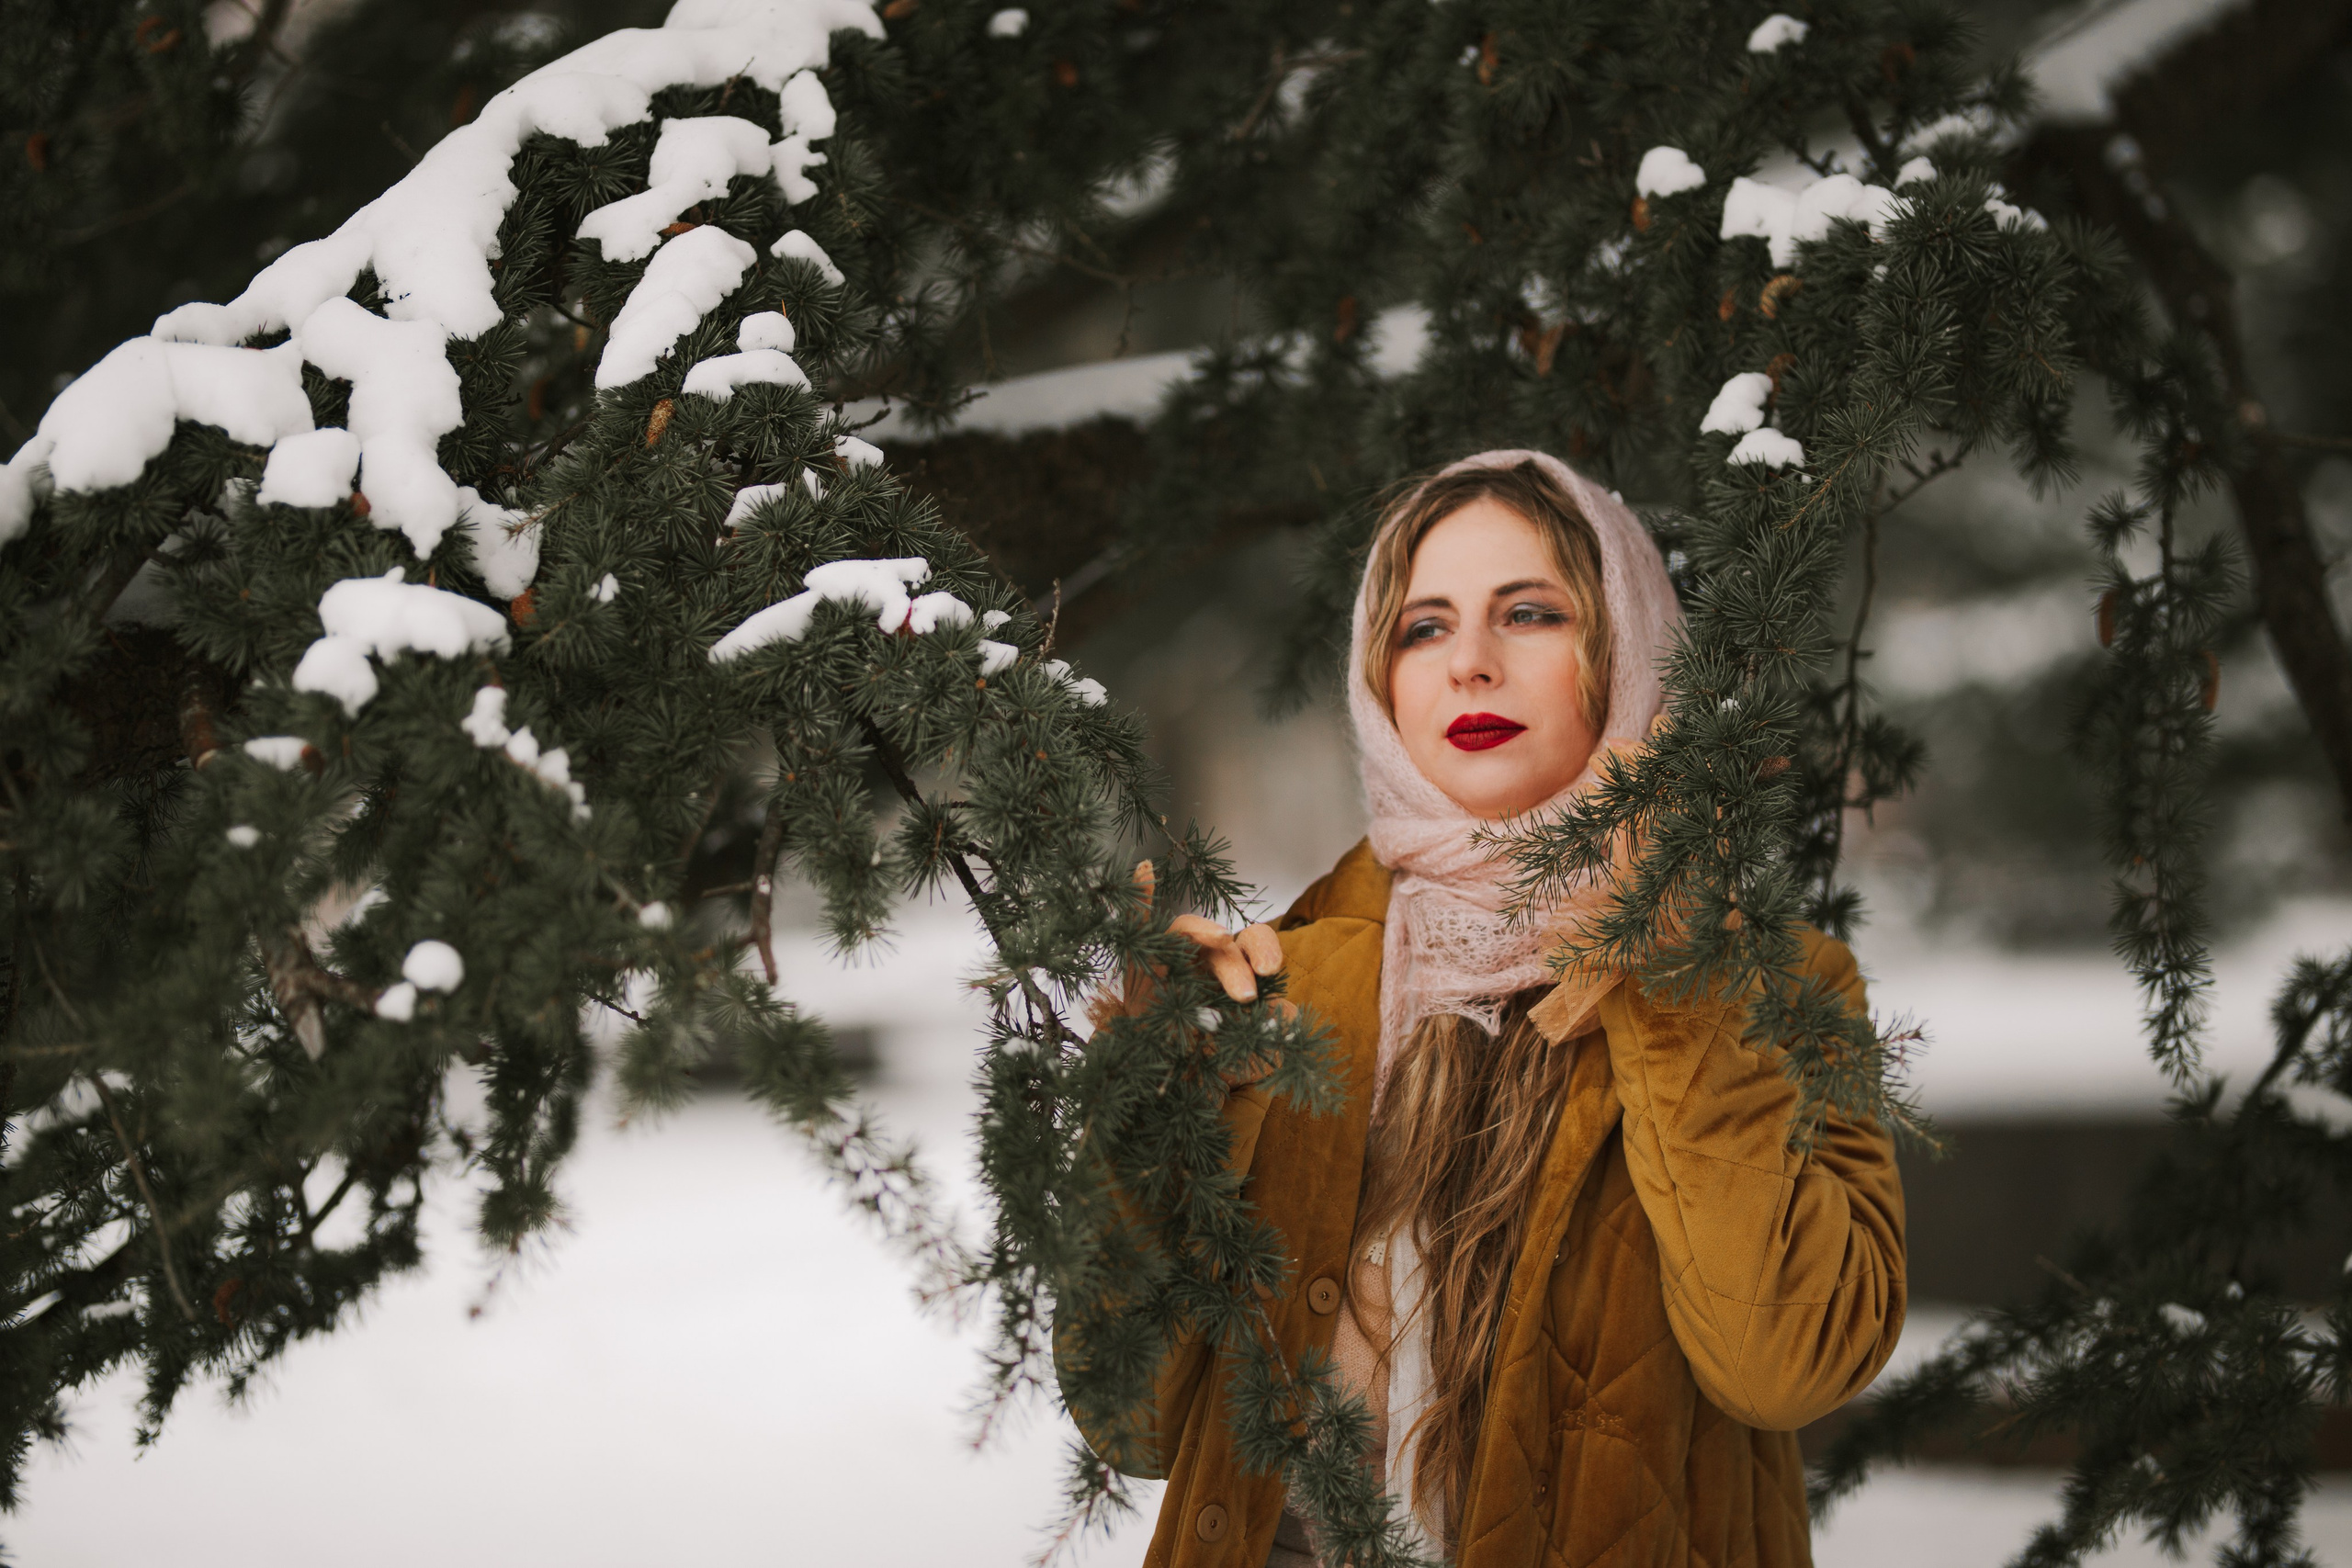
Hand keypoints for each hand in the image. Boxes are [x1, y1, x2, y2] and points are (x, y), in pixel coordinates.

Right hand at [1089, 861, 1290, 1042]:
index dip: (1265, 948)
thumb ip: (1275, 1031)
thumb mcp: (1257, 1051)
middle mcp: (1206, 958)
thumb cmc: (1223, 1061)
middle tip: (1246, 998)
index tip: (1271, 971)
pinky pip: (1137, 926)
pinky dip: (1139, 895)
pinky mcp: (1139, 967)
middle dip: (1235, 966)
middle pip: (1222, 944)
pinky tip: (1146, 868)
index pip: (1254, 939)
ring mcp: (1171, 960)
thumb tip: (1285, 1012)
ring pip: (1185, 931)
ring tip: (1220, 941)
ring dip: (1203, 931)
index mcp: (1237, 967)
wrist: (1182, 1088)